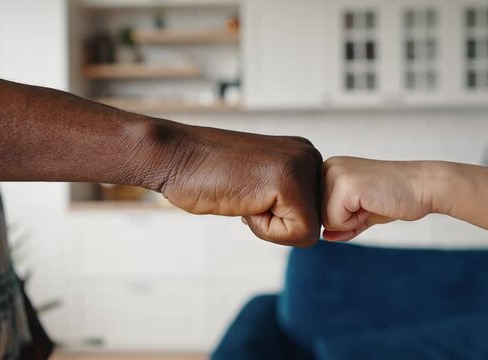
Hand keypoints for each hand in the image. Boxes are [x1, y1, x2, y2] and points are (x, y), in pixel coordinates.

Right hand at [153, 124, 321, 246]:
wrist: (173, 156)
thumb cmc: (206, 174)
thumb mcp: (260, 183)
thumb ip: (286, 198)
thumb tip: (305, 227)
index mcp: (304, 155)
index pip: (313, 213)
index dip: (279, 219)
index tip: (251, 193)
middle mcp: (310, 155)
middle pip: (314, 223)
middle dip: (278, 224)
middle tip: (245, 195)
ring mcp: (302, 165)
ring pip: (308, 231)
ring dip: (271, 228)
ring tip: (245, 196)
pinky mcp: (290, 181)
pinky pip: (299, 233)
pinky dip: (267, 230)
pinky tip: (244, 201)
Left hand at [322, 157, 432, 241]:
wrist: (424, 187)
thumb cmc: (396, 197)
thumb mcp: (363, 212)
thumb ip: (342, 224)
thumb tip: (324, 237)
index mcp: (330, 168)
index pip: (320, 210)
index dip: (346, 217)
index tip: (368, 201)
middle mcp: (328, 166)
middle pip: (320, 216)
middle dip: (348, 219)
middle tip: (372, 201)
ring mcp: (335, 173)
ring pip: (326, 221)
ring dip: (353, 221)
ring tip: (373, 201)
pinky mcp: (344, 185)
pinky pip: (335, 223)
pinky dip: (357, 222)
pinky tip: (373, 204)